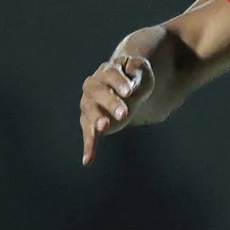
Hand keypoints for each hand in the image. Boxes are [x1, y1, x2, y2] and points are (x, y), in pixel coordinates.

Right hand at [79, 47, 154, 164]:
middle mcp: (93, 87)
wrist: (127, 92)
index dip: (119, 82)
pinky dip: (88, 146)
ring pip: (90, 111)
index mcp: (107, 72)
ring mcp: (89, 105)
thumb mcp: (142, 73)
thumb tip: (133, 70)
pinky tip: (88, 160)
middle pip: (97, 92)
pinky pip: (87, 134)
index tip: (129, 92)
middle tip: (124, 113)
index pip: (111, 75)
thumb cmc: (134, 81)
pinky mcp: (89, 122)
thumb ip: (138, 69)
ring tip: (104, 127)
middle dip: (110, 102)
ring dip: (96, 120)